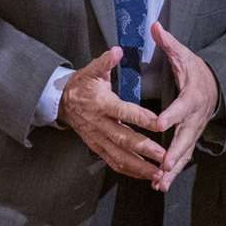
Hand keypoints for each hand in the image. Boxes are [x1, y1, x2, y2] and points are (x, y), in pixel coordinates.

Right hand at [58, 47, 164, 180]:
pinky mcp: (97, 147)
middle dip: (144, 149)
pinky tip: (145, 175)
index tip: (159, 123)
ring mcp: (98, 138)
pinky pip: (113, 162)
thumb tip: (117, 50)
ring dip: (139, 166)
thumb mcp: (91, 70)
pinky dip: (129, 171)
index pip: (124, 112)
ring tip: (158, 173)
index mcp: (101, 103)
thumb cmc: (82, 85)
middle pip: (123, 139)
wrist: (61, 102)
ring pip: (119, 156)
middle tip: (163, 156)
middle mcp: (100, 124)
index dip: (141, 118)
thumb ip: (105, 62)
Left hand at [149, 22, 218, 192]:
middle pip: (185, 137)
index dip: (171, 115)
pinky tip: (158, 184)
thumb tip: (154, 25)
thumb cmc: (196, 70)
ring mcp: (194, 131)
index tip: (159, 124)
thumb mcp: (183, 55)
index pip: (181, 107)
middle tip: (163, 164)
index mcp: (192, 97)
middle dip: (174, 152)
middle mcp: (195, 118)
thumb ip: (168, 43)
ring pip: (184, 153)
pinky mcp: (191, 140)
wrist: (216, 86)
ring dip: (172, 169)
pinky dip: (172, 171)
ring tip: (158, 182)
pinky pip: (182, 157)